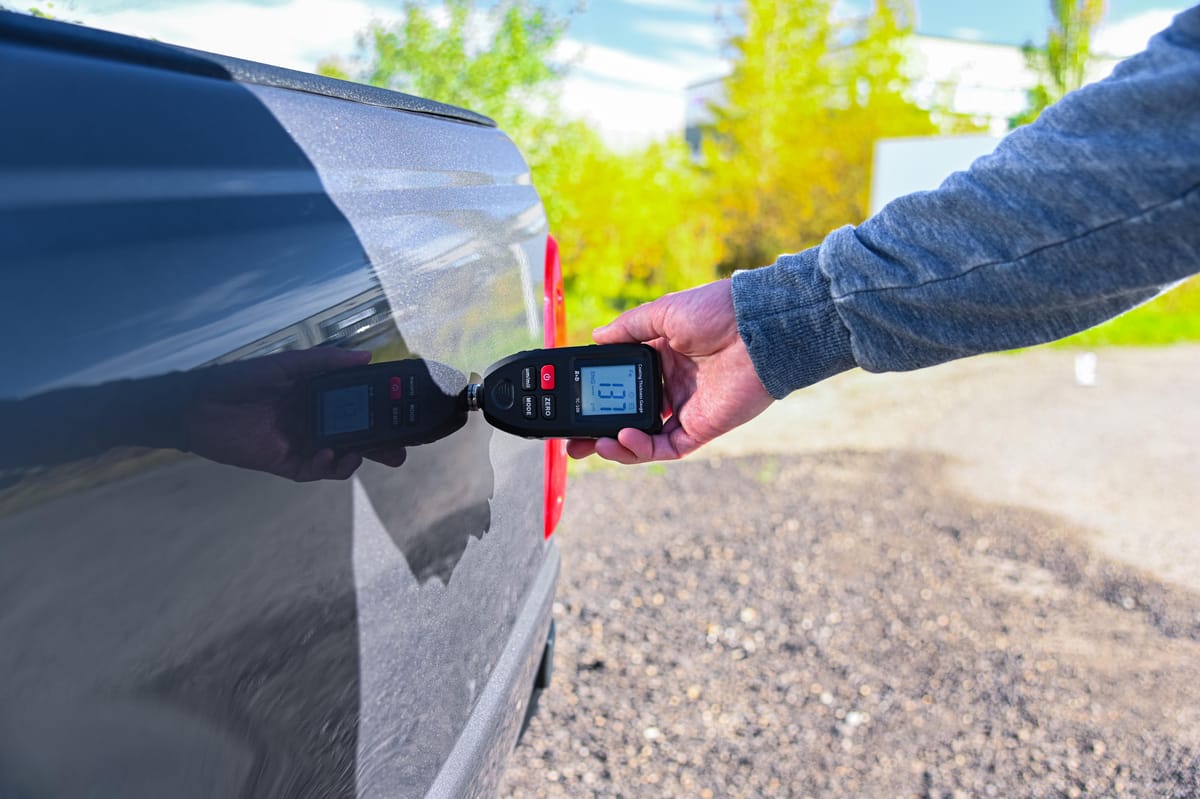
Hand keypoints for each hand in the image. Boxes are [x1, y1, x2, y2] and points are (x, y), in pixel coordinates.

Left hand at [184, 348, 406, 481]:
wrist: (199, 407)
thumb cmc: (242, 379)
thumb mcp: (287, 365)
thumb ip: (327, 362)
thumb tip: (367, 356)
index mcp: (320, 395)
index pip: (360, 404)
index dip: (382, 411)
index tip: (403, 414)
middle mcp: (317, 420)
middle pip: (358, 435)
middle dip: (380, 445)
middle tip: (400, 452)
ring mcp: (304, 443)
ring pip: (342, 456)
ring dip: (355, 457)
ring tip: (359, 453)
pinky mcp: (287, 463)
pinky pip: (316, 471)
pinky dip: (328, 468)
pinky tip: (329, 456)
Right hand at [566, 279, 772, 463]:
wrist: (758, 327)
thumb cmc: (718, 312)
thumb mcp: (664, 313)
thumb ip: (629, 328)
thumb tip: (596, 336)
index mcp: (663, 357)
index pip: (623, 383)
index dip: (599, 396)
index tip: (574, 402)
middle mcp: (672, 386)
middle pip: (628, 416)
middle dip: (598, 432)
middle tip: (571, 441)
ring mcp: (686, 409)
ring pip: (644, 439)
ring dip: (616, 446)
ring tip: (592, 446)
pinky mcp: (701, 427)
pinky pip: (666, 446)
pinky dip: (642, 448)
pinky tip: (623, 439)